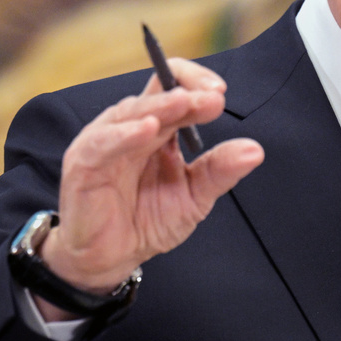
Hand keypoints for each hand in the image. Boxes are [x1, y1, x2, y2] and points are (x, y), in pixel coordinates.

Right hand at [35, 59, 263, 320]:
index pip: (175, 86)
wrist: (113, 258)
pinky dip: (124, 134)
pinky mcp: (84, 163)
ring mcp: (106, 141)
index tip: (220, 94)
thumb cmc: (150, 219)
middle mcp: (131, 126)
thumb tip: (256, 150)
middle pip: (158, 95)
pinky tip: (147, 129)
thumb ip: (220, 170)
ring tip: (184, 102)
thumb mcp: (195, 195)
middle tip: (214, 98)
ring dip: (160, 106)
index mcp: (159, 128)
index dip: (197, 82)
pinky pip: (103, 142)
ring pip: (132, 112)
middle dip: (188, 93)